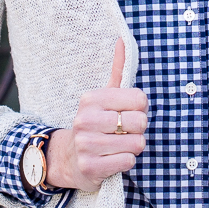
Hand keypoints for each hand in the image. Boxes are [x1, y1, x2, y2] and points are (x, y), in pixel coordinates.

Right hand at [45, 39, 147, 191]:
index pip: (139, 100)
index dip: (140, 109)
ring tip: (117, 146)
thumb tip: (123, 40)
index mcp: (91, 99)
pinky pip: (128, 162)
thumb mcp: (103, 97)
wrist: (68, 158)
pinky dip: (125, 162)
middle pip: (140, 122)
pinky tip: (112, 159)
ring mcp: (87, 145)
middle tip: (124, 133)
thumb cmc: (94, 125)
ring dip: (132, 148)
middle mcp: (86, 120)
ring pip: (136, 144)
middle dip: (138, 130)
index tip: (128, 114)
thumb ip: (117, 71)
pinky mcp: (91, 167)